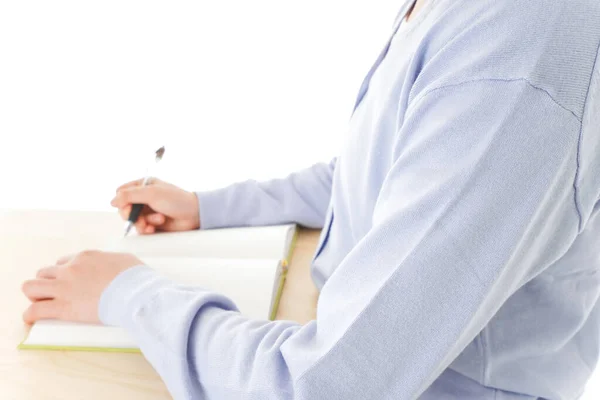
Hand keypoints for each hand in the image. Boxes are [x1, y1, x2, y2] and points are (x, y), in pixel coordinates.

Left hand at [21, 250, 142, 323]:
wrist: (136, 293)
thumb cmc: (137, 278)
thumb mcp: (125, 260)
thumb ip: (112, 261)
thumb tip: (116, 266)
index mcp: (85, 257)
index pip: (63, 262)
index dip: (64, 273)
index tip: (69, 282)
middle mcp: (70, 269)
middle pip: (43, 273)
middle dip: (47, 283)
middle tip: (55, 295)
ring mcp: (64, 288)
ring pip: (31, 287)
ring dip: (35, 296)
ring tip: (41, 305)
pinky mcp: (63, 308)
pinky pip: (34, 311)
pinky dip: (30, 316)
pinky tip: (31, 320)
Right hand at [111, 178, 199, 233]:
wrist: (194, 214)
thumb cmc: (176, 199)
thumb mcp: (152, 193)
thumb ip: (130, 195)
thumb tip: (112, 201)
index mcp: (143, 185)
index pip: (121, 193)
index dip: (122, 202)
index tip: (129, 207)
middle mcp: (144, 197)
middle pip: (124, 208)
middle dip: (132, 215)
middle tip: (141, 219)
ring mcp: (148, 211)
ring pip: (133, 220)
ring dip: (143, 223)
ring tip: (157, 221)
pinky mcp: (153, 223)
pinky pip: (141, 229)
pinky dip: (147, 229)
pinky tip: (156, 228)